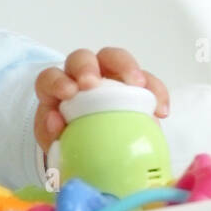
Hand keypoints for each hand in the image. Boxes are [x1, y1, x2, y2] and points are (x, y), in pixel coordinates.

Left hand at [34, 47, 169, 152]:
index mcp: (56, 90)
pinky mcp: (134, 86)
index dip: (57, 81)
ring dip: (127, 68)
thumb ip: (51, 136)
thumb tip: (55, 123)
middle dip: (86, 67)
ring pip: (116, 59)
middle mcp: (80, 76)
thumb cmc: (70, 143)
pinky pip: (147, 82)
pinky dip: (155, 92)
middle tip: (91, 84)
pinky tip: (160, 112)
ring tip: (139, 87)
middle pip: (81, 58)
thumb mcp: (56, 144)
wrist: (95, 151)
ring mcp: (108, 76)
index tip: (68, 93)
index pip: (50, 78)